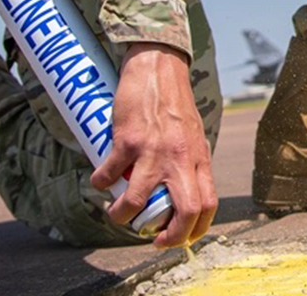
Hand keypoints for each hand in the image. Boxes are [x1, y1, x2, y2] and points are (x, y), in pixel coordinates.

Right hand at [91, 43, 215, 248]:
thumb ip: (190, 161)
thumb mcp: (192, 135)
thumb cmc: (174, 103)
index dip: (196, 229)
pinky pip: (110, 174)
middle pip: (186, 209)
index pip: (208, 204)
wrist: (158, 68)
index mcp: (200, 158)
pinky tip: (98, 182)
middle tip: (151, 238)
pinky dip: (100, 184)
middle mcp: (181, 158)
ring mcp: (155, 150)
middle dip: (169, 235)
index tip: (179, 238)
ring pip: (139, 200)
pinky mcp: (129, 140)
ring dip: (123, 215)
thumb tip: (180, 192)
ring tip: (116, 214)